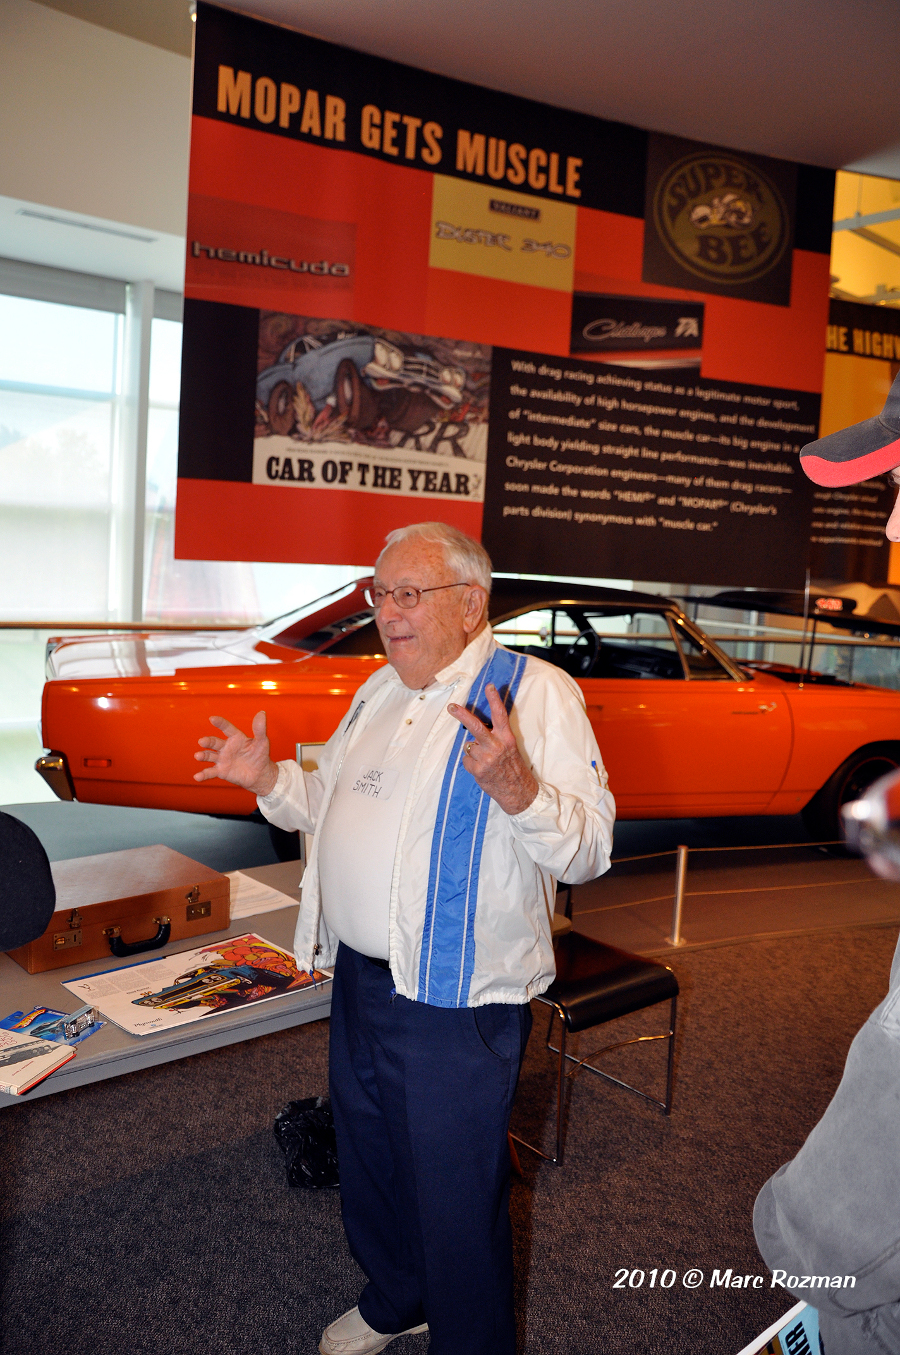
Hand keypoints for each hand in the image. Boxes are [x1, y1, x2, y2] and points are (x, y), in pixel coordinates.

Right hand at [193, 710, 278, 796]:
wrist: (260, 775)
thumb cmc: (261, 756)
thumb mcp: (262, 742)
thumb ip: (260, 729)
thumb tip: (261, 713)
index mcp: (235, 737)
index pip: (227, 728)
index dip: (220, 723)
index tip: (212, 718)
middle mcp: (226, 747)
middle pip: (214, 742)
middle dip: (207, 741)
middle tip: (202, 741)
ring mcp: (222, 759)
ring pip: (209, 756)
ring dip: (203, 755)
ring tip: (198, 756)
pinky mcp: (221, 771)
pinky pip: (210, 772)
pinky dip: (203, 775)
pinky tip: (197, 777)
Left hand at [448, 684, 537, 815]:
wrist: (518, 792)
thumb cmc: (513, 767)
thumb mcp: (510, 748)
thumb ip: (496, 737)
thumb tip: (476, 729)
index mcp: (507, 738)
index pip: (500, 715)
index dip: (494, 699)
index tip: (489, 686)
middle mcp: (497, 746)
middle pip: (476, 726)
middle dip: (462, 715)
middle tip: (451, 707)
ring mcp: (486, 758)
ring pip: (468, 745)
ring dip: (473, 751)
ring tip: (484, 759)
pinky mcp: (478, 770)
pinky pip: (466, 760)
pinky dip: (471, 763)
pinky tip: (481, 769)